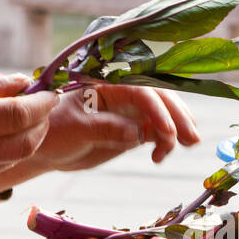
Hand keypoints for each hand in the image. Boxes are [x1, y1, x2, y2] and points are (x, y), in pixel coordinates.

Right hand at [0, 73, 59, 192]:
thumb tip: (20, 80)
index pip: (19, 114)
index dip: (41, 101)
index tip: (48, 89)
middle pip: (28, 140)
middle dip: (42, 120)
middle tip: (41, 101)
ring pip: (19, 156)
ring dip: (31, 135)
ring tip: (25, 115)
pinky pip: (2, 165)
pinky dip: (14, 148)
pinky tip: (4, 132)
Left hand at [28, 83, 199, 173]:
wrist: (46, 148)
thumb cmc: (53, 129)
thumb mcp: (75, 128)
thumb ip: (105, 128)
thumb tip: (137, 133)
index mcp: (107, 83)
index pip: (141, 91)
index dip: (157, 109)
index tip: (166, 132)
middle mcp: (124, 93)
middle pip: (160, 98)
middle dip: (178, 116)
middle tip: (191, 139)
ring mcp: (130, 111)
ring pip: (164, 114)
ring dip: (179, 128)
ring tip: (188, 145)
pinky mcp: (134, 128)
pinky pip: (158, 131)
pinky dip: (167, 141)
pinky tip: (160, 155)